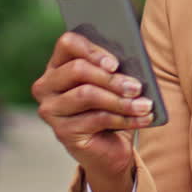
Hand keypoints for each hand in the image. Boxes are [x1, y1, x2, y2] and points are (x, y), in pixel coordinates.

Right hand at [31, 30, 154, 191]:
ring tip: (145, 104)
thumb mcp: (115, 83)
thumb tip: (133, 60)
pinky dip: (125, 118)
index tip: (116, 64)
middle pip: (77, 69)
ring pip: (87, 94)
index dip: (92, 50)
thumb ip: (116, 68)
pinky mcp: (62, 131)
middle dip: (112, 78)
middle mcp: (47, 85)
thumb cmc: (112, 107)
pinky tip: (143, 118)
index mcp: (58, 64)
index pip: (68, 43)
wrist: (109, 147)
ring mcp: (51, 109)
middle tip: (137, 87)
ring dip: (121, 100)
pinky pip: (97, 119)